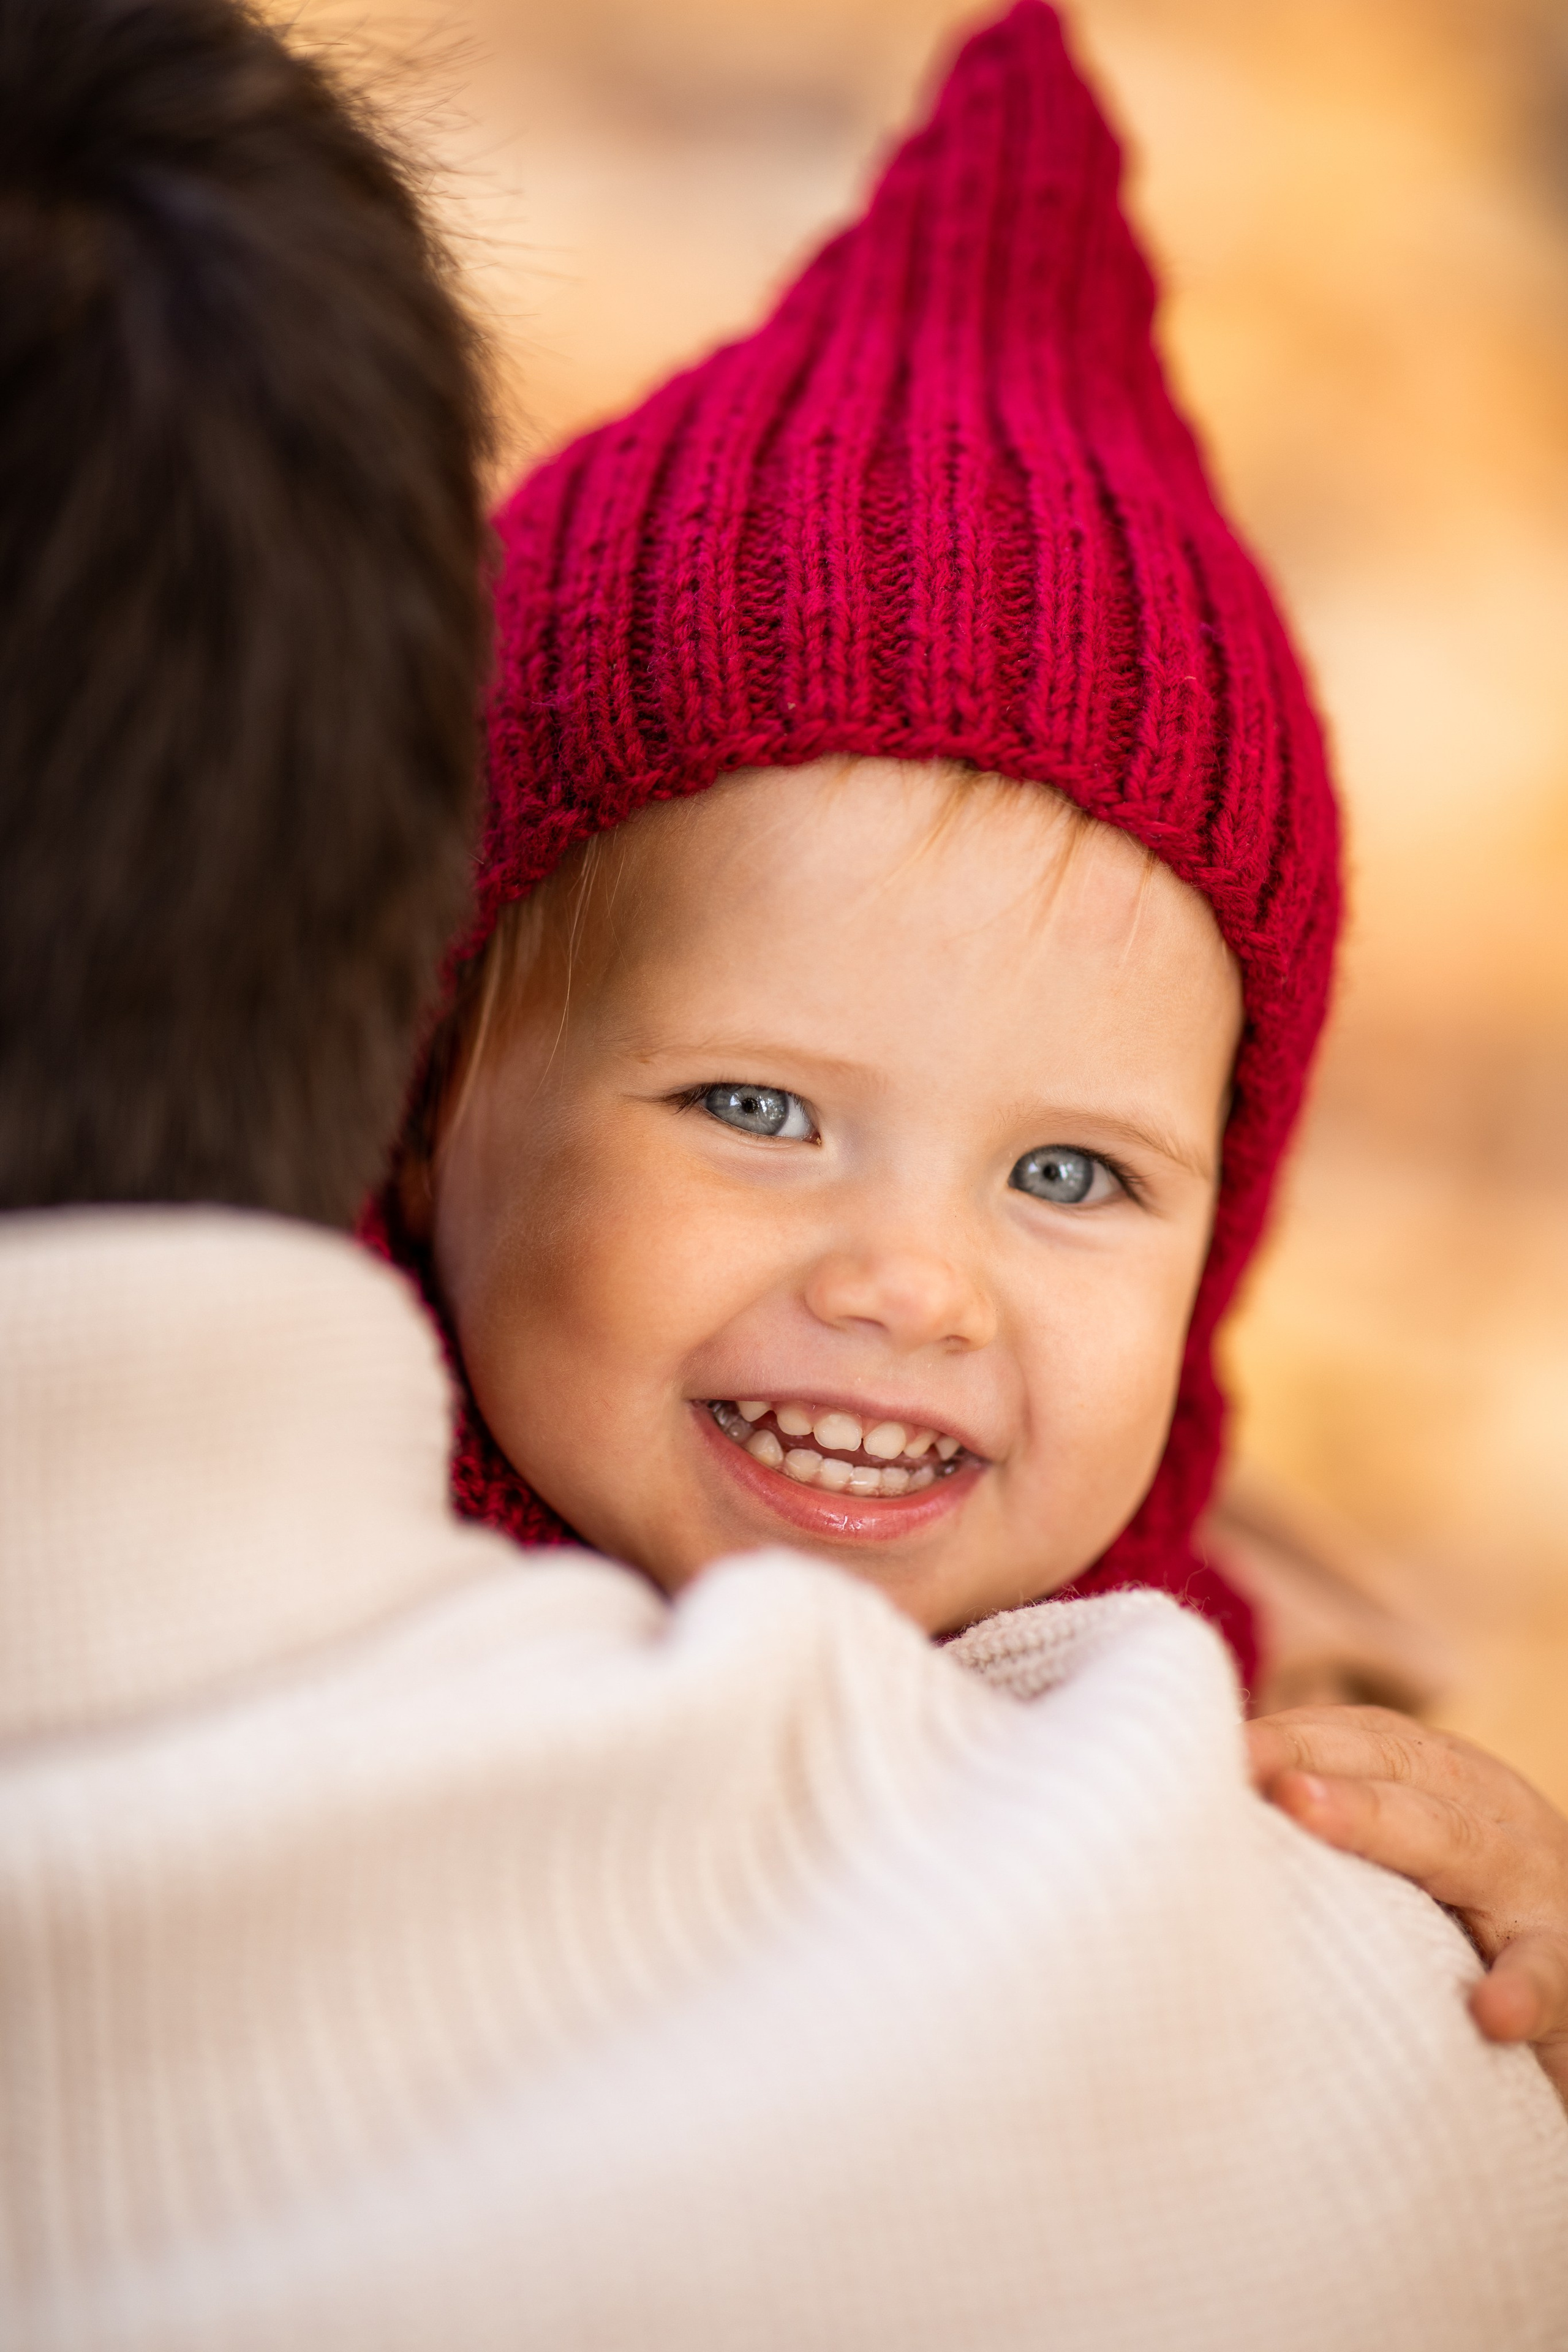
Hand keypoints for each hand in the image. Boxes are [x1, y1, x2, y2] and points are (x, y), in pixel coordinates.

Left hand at [1247, 1705, 1567, 2104]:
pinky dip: (1522, 1988)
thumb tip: (1200, 1795)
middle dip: (1325, 1765)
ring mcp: (1542, 1896)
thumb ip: (1331, 1827)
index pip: (1371, 1739)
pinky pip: (1549, 1977)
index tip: (1218, 1745)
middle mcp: (1498, 1822)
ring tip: (1305, 1809)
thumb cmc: (1460, 1923)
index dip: (1293, 1735)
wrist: (1563, 1984)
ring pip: (1471, 1848)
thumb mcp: (1405, 1860)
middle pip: (1411, 1775)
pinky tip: (1489, 2010)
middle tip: (1249, 1769)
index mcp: (1452, 1784)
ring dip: (1387, 1827)